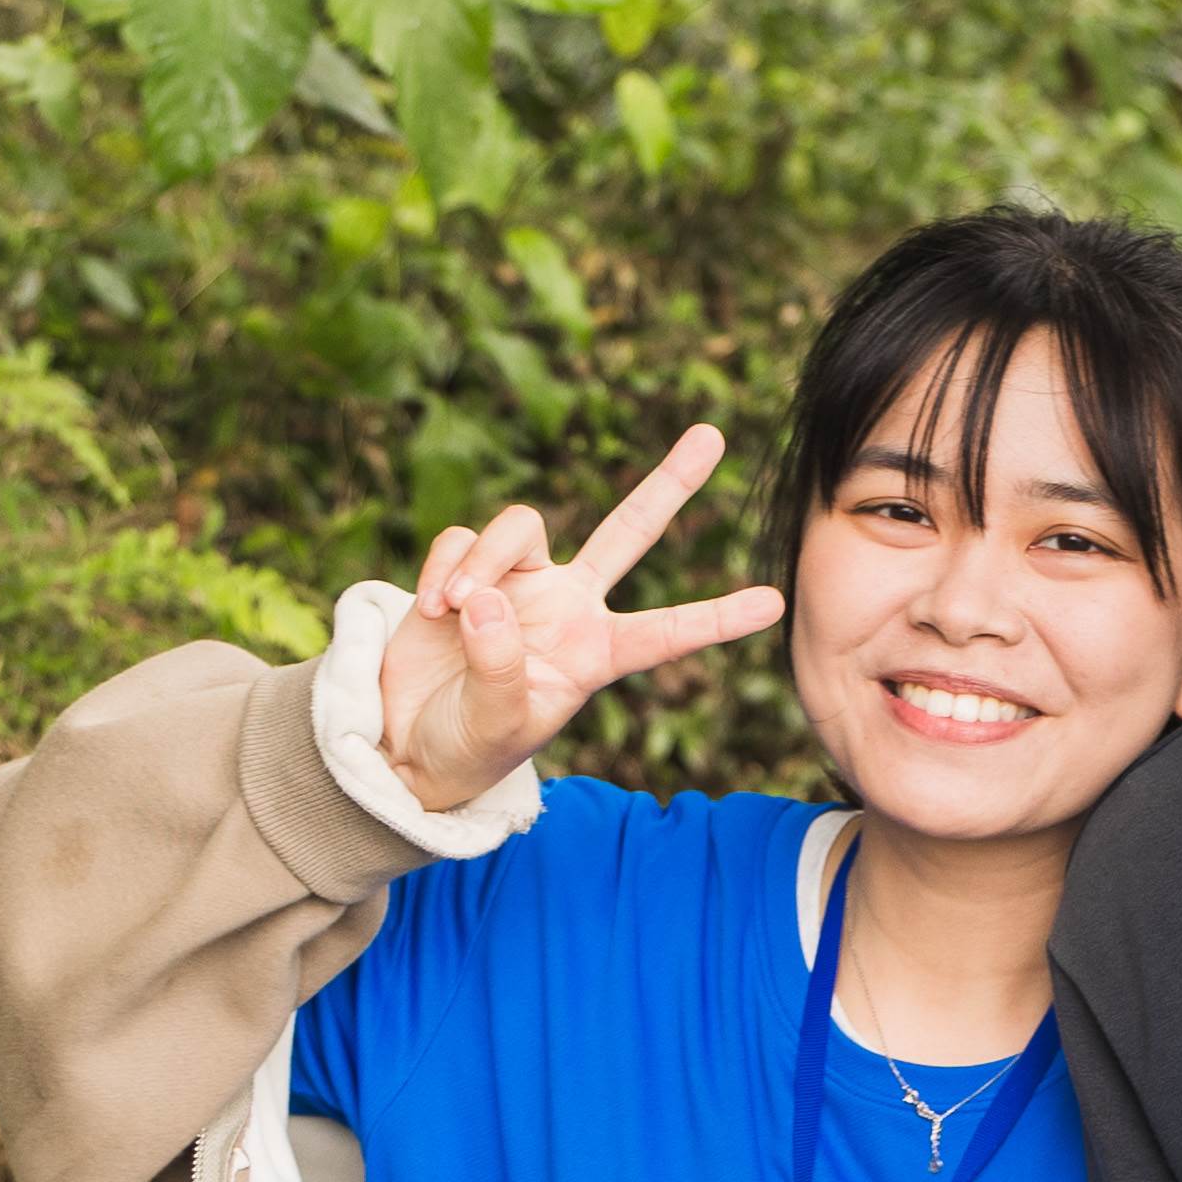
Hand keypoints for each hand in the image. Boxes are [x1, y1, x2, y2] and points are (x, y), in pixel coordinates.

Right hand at [381, 425, 784, 812]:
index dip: (716, 618)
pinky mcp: (465, 568)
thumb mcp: (496, 726)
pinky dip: (446, 566)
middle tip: (713, 434)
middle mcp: (569, 607)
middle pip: (630, 530)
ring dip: (483, 560)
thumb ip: (500, 668)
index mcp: (598, 653)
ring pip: (522, 525)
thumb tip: (487, 599)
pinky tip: (433, 607)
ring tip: (453, 607)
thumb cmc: (468, 747)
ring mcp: (519, 583)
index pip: (667, 632)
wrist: (406, 741)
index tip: (774, 603)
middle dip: (669, 483)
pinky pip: (462, 539)